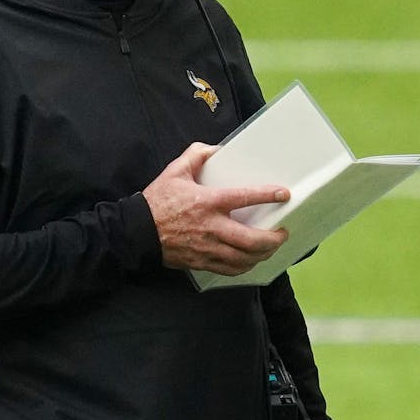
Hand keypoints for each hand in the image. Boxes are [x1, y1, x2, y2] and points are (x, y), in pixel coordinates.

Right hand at [142, 142, 289, 273]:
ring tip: (271, 247)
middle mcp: (211, 228)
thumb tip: (216, 149)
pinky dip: (245, 267)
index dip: (267, 195)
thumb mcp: (175, 171)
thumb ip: (197, 155)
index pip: (244, 197)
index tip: (284, 194)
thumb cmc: (156, 202)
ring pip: (243, 258)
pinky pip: (230, 269)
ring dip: (263, 254)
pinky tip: (251, 260)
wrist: (136, 232)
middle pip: (250, 240)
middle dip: (272, 239)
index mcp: (207, 202)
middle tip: (282, 233)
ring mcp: (207, 248)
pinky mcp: (201, 262)